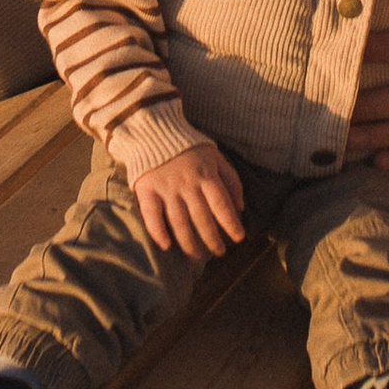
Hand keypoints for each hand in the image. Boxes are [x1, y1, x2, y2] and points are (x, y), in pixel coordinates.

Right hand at [131, 141, 248, 258]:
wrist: (154, 131)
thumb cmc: (189, 146)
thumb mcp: (215, 157)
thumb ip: (231, 180)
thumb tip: (240, 208)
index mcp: (206, 174)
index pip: (222, 204)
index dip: (231, 223)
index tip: (239, 238)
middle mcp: (187, 184)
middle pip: (202, 218)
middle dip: (212, 239)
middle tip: (219, 253)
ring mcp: (166, 188)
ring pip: (180, 222)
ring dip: (189, 243)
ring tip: (197, 257)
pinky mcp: (147, 190)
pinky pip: (152, 215)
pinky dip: (158, 232)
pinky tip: (166, 246)